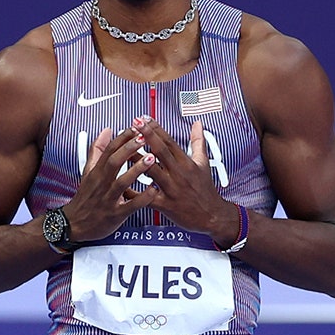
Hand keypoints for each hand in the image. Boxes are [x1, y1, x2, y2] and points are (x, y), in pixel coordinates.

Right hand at [62, 127, 158, 242]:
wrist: (74, 224)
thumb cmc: (85, 197)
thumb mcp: (88, 172)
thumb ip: (97, 151)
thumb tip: (106, 131)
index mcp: (96, 172)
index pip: (108, 150)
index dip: (122, 138)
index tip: (135, 128)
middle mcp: (101, 184)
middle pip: (113, 162)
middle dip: (129, 149)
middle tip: (143, 138)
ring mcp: (108, 199)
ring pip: (122, 182)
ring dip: (136, 170)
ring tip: (151, 159)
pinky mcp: (115, 215)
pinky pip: (130, 206)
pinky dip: (143, 198)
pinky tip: (154, 190)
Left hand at [131, 116, 238, 239]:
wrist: (212, 216)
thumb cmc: (205, 190)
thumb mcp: (204, 163)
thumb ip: (198, 142)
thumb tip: (197, 124)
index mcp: (187, 163)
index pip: (170, 141)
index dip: (156, 129)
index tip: (144, 118)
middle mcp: (179, 174)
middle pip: (161, 151)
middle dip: (146, 136)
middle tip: (134, 124)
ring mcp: (172, 189)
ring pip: (151, 171)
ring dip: (137, 159)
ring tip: (124, 149)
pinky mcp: (165, 205)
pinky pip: (146, 197)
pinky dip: (134, 191)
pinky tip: (122, 184)